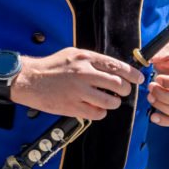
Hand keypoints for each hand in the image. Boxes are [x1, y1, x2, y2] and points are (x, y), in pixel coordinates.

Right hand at [10, 47, 143, 120]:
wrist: (29, 79)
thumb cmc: (51, 66)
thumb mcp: (73, 54)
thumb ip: (93, 60)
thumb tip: (114, 68)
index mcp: (86, 58)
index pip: (117, 66)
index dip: (132, 74)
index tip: (139, 79)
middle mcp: (84, 73)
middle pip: (118, 84)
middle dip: (125, 90)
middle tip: (122, 92)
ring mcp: (79, 91)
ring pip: (110, 101)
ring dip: (114, 103)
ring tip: (110, 101)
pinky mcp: (73, 106)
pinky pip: (97, 114)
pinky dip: (101, 112)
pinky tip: (96, 108)